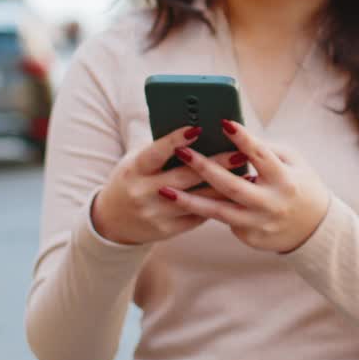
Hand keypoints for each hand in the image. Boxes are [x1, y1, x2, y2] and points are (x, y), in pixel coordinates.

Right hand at [91, 126, 236, 245]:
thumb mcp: (136, 162)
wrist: (112, 221)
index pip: (155, 153)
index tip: (198, 128)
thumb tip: (197, 132)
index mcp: (133, 171)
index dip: (175, 140)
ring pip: (195, 200)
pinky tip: (234, 194)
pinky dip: (215, 204)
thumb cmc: (131, 179)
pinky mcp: (166, 231)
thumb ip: (160, 150)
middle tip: (239, 153)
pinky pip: (196, 216)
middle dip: (214, 165)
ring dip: (223, 187)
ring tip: (246, 175)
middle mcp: (143, 193)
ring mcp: (155, 214)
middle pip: (183, 177)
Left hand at [159, 120, 330, 253]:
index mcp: (285, 179)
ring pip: (218, 211)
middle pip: (232, 185)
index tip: (223, 123)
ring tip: (164, 190)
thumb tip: (234, 136)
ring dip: (189, 200)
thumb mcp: (294, 162)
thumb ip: (266, 150)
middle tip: (182, 152)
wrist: (314, 229)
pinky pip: (224, 220)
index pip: (260, 156)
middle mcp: (271, 203)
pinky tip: (184, 201)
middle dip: (204, 168)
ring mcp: (259, 223)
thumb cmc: (300, 185)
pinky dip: (206, 209)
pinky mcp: (250, 237)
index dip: (242, 139)